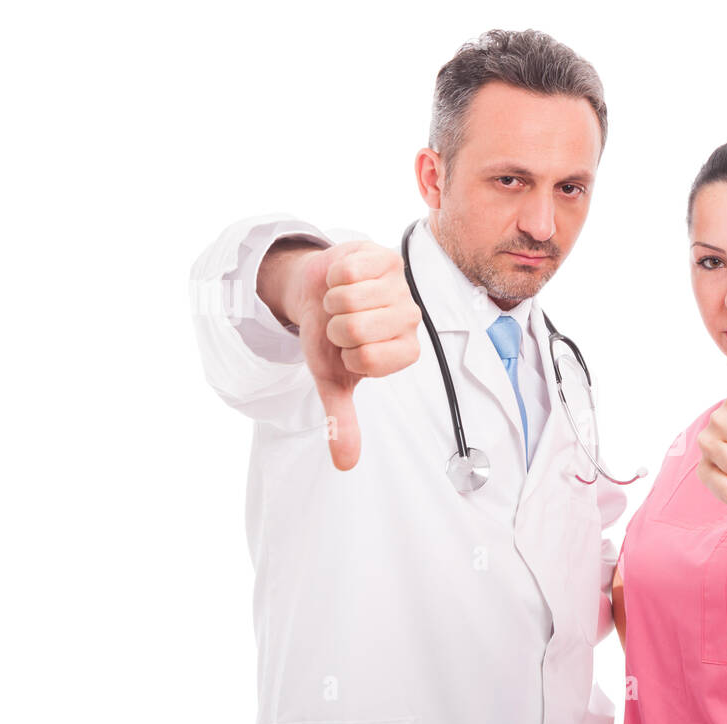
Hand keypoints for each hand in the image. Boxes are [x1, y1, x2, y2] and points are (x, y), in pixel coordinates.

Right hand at [284, 241, 422, 469]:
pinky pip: (349, 270)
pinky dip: (335, 276)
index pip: (368, 360)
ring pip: (352, 298)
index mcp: (403, 351)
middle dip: (336, 327)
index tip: (350, 350)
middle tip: (342, 323)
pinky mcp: (385, 257)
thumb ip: (343, 420)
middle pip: (358, 328)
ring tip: (342, 302)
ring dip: (334, 301)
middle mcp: (410, 319)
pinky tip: (344, 279)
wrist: (317, 291)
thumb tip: (345, 464)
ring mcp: (400, 286)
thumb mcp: (332, 379)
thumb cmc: (329, 336)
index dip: (346, 355)